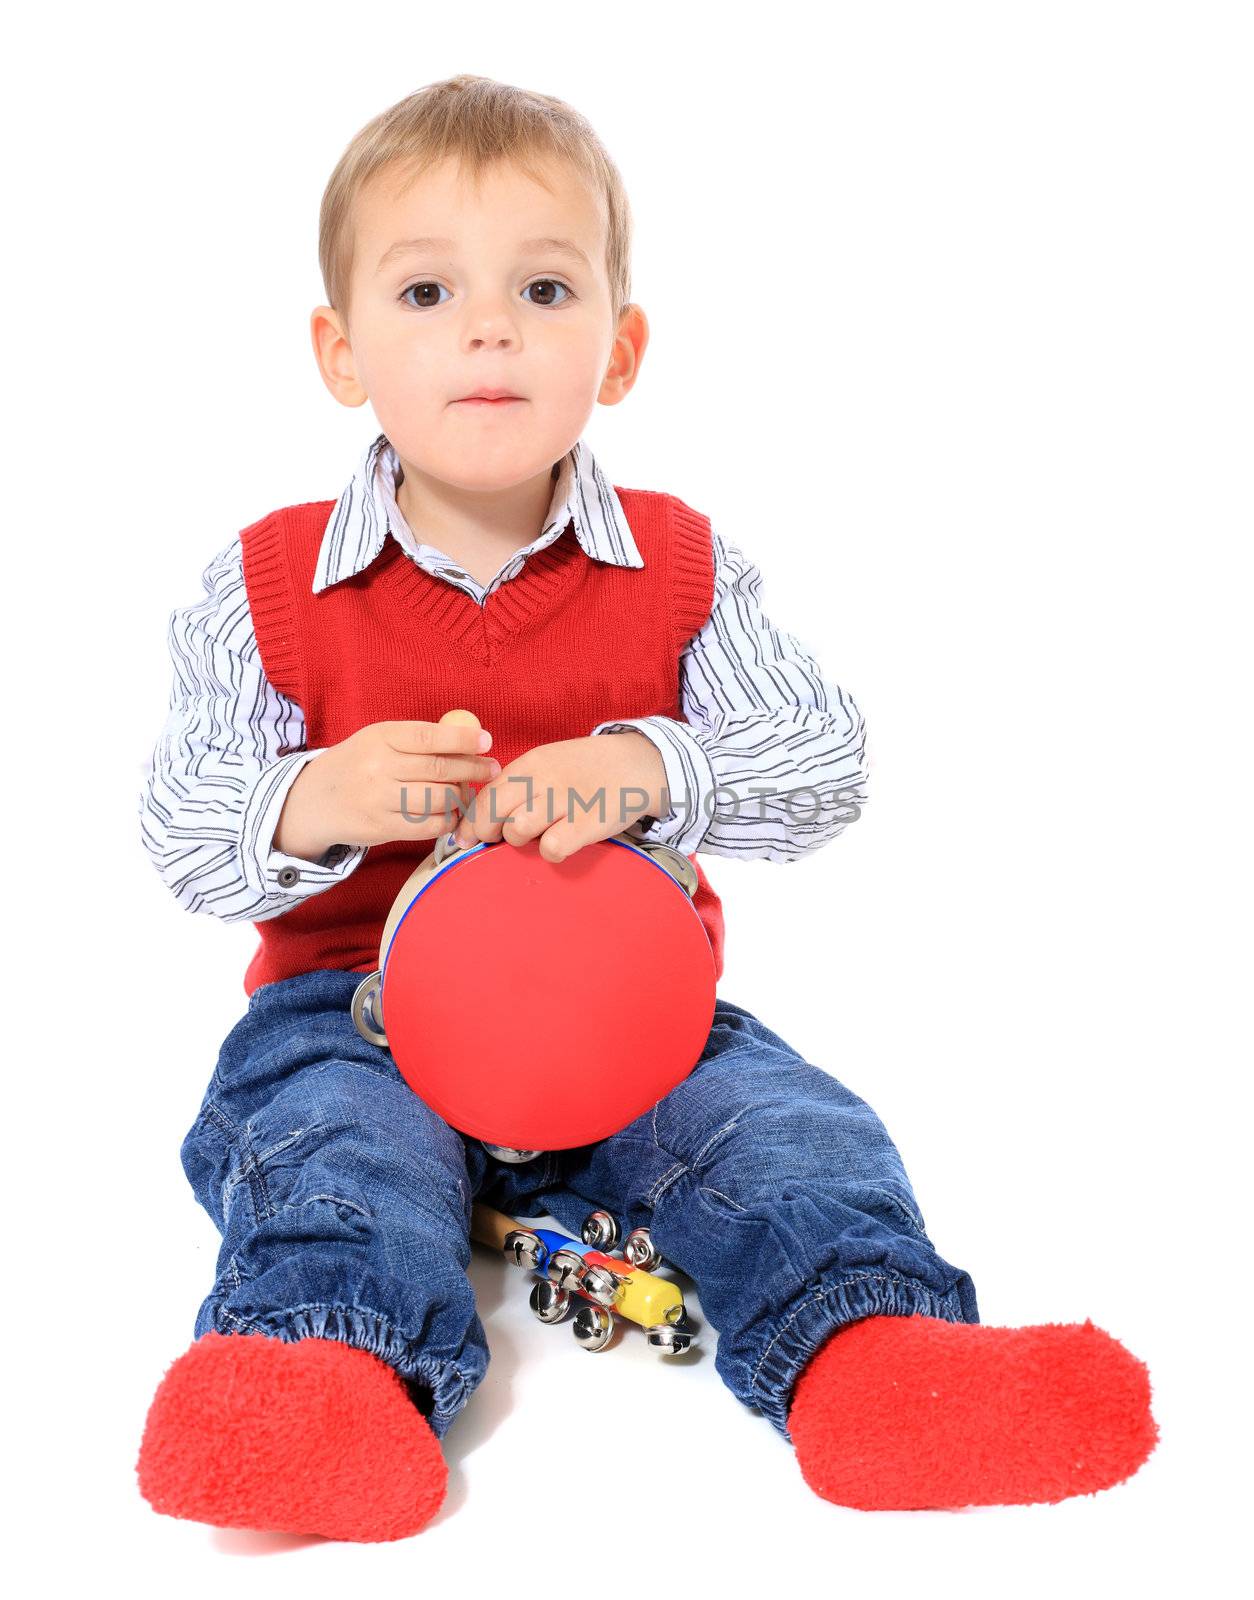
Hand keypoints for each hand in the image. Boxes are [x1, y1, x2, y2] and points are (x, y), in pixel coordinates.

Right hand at [273, 719, 501, 860]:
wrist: (311, 801)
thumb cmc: (357, 765)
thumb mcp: (377, 740)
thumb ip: (416, 740)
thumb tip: (469, 741)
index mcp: (380, 737)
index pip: (430, 736)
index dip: (463, 739)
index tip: (486, 742)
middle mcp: (379, 767)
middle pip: (439, 770)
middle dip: (473, 770)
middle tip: (491, 769)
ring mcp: (379, 800)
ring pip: (438, 799)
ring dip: (461, 797)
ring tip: (467, 793)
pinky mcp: (382, 828)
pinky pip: (428, 826)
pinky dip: (447, 820)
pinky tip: (452, 814)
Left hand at [452, 732, 667, 863]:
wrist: (636, 764)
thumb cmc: (585, 770)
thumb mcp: (547, 764)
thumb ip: (516, 785)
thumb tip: (479, 817)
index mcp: (529, 764)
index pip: (485, 795)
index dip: (470, 822)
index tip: (466, 838)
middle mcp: (542, 779)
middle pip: (492, 813)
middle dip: (486, 833)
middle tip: (497, 840)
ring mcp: (565, 801)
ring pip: (517, 831)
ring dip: (522, 840)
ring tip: (539, 834)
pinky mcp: (587, 823)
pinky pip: (551, 848)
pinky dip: (553, 851)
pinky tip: (563, 842)